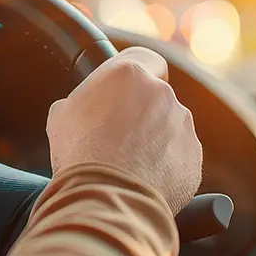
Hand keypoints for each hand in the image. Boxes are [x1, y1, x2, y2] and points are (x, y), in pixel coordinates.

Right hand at [46, 46, 202, 213]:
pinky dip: (167, 166)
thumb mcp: (62, 115)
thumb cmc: (79, 154)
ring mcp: (182, 124)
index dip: (139, 75)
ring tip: (130, 165)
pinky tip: (144, 180)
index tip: (129, 91)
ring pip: (171, 127)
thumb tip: (84, 109)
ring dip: (157, 140)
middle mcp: (161, 93)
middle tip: (120, 137)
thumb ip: (83, 102)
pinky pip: (180, 156)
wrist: (106, 197)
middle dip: (144, 114)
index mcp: (128, 73)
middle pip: (157, 97)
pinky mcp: (193, 156)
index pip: (146, 59)